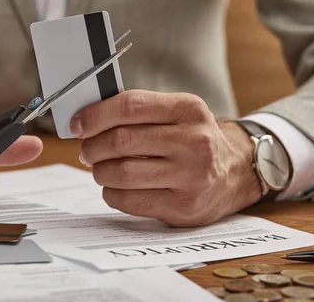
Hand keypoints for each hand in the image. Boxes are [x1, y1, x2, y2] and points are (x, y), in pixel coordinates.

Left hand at [70, 90, 260, 226]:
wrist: (235, 172)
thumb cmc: (192, 139)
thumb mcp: (176, 113)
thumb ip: (137, 111)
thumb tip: (85, 120)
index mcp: (188, 109)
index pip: (130, 106)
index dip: (95, 115)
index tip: (77, 124)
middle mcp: (194, 141)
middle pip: (121, 140)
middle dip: (92, 146)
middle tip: (86, 150)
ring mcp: (191, 176)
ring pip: (121, 172)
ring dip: (100, 171)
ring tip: (101, 168)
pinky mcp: (183, 207)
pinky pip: (128, 200)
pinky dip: (111, 193)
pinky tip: (116, 187)